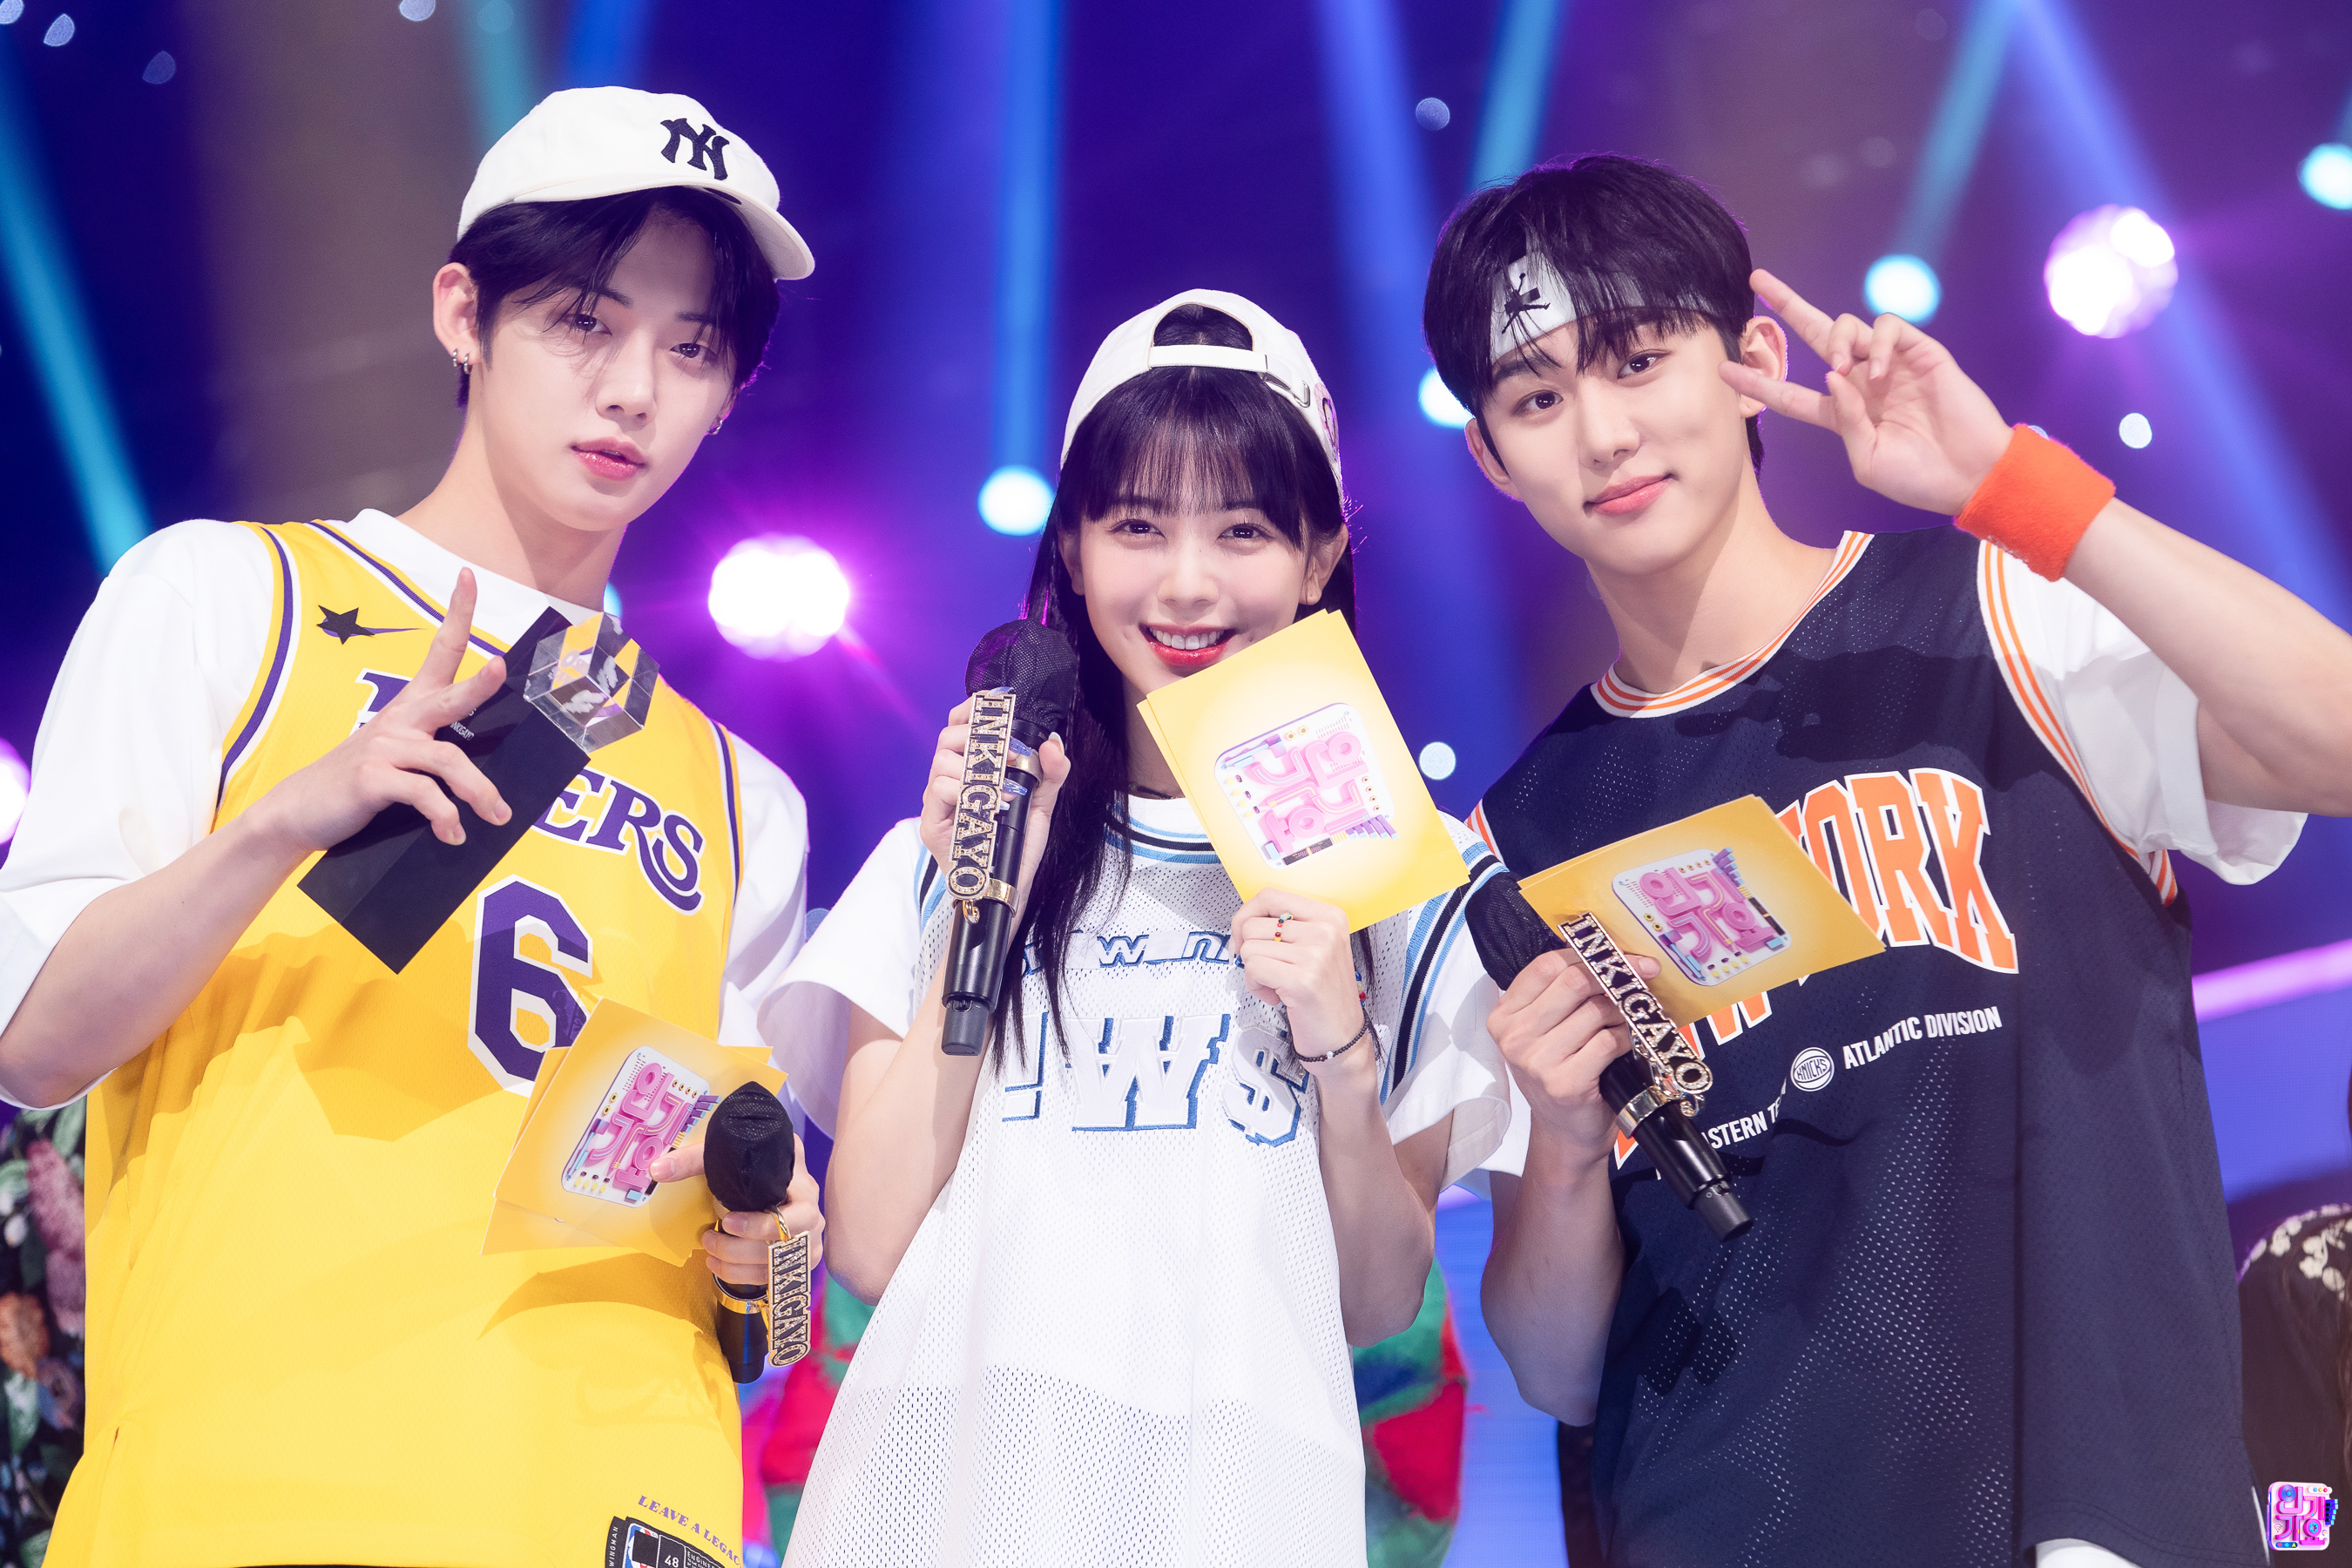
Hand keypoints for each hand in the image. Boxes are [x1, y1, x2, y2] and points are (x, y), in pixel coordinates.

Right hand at [241, 569, 512, 857]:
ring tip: (497, 816)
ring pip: (448, 762)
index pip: (440, 652)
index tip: (469, 575)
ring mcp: (385, 748)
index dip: (457, 614)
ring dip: (479, 792)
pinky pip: (424, 795)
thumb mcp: (398, 761)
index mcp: (409, 708)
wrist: (298, 813)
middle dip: (479, 684)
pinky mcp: (373, 779)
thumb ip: (433, 755)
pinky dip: (444, 817)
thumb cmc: (357, 786)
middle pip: (449, 695)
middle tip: (501, 668)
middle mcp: (400, 721)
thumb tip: (483, 772)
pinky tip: (452, 834)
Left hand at [652, 1135, 826, 1289]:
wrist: (777, 1173)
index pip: (794, 1215)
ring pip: (776, 1267)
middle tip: (710, 1240)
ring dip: (736, 1266)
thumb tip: (656, 1169)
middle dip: (740, 1250)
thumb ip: (694, 1159)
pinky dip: (742, 1276)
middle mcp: (812, 1217)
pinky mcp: (798, 1262)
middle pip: (783, 1247)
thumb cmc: (755, 1164)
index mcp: (803, 1187)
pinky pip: (772, 1279)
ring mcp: (808, 1243)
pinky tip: (719, 1266)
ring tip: (709, 1253)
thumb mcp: (727, 1154)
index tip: (727, 1221)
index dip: (760, 1225)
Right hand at [916, 700, 1069, 913]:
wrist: (1006, 890)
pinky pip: (939, 789)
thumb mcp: (1041, 806)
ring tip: (1003, 784)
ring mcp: (937, 802)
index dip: (973, 709)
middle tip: (1008, 753)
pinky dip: (967, 789)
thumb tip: (1052, 742)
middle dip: (978, 736)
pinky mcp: (932, 823)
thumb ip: (1051, 774)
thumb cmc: (1017, 848)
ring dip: (975, 765)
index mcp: (970, 769)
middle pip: (947, 737)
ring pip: (941, 760)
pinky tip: (994, 803)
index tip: (996, 703)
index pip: (959, 725)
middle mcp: (948, 780)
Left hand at [1228, 891, 1369, 1089]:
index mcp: (1329, 915)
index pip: (1269, 895)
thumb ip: (1286, 926)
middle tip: (1268, 971)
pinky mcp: (1301, 980)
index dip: (1246, 916)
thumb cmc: (1322, 994)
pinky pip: (1253, 969)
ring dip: (1253, 972)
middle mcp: (1325, 930)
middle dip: (1249, 951)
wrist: (1342, 1038)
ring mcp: (1315, 954)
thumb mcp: (1314, 948)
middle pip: (1253, 924)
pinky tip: (1277, 997)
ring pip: (1249, 948)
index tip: (1244, 938)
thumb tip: (1242, 919)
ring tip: (1277, 985)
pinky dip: (1256, 987)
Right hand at [1486, 949, 1658, 1164]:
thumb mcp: (1546, 1029)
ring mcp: (1536, 1061)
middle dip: (1614, 977)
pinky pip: (1607, 1041)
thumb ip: (1562, 994)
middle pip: (1574, 982)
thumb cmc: (1561, 1070)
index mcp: (1504, 1014)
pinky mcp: (1564, 1082)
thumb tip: (1612, 956)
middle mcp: (1513, 1036)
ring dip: (1620, 1015)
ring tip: (1619, 1027)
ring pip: (1595, 1011)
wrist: (1565, 1130)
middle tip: (1640, 979)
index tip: (1620, 956)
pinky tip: (1619, 1050)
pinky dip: (1623, 1040)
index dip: (1588, 954)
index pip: (1547, 965)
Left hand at [1721, 268, 2012, 514]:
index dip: (1758, 382)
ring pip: (1848, 326)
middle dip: (1787, 306)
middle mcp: (1860, 381)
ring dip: (1836, 340)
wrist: (1970, 474)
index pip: (1790, 393)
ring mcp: (1890, 364)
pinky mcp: (1921, 352)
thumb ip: (1843, 420)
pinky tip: (1880, 372)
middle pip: (1816, 335)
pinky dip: (1879, 343)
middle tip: (1757, 280)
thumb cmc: (1917, 478)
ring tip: (1841, 368)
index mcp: (1842, 413)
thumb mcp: (1866, 460)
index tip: (1724, 369)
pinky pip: (1889, 327)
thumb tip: (1829, 375)